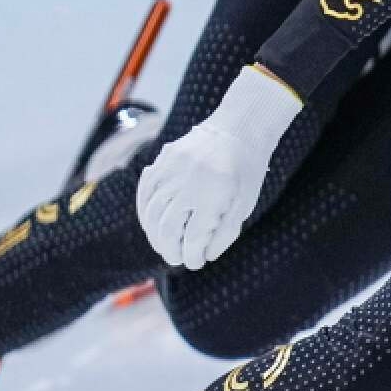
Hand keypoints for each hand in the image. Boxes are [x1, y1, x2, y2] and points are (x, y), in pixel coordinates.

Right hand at [137, 66, 302, 269]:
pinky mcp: (162, 160)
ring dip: (154, 234)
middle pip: (167, 229)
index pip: (192, 239)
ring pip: (151, 213)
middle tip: (176, 258)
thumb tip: (204, 256)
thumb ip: (225, 232)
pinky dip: (144, 211)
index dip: (191, 257)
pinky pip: (145, 191)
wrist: (238, 128)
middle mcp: (188, 183)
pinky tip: (151, 223)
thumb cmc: (246, 170)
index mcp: (213, 196)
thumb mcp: (244, 204)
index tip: (194, 263)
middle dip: (170, 250)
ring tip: (164, 245)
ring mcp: (171, 170)